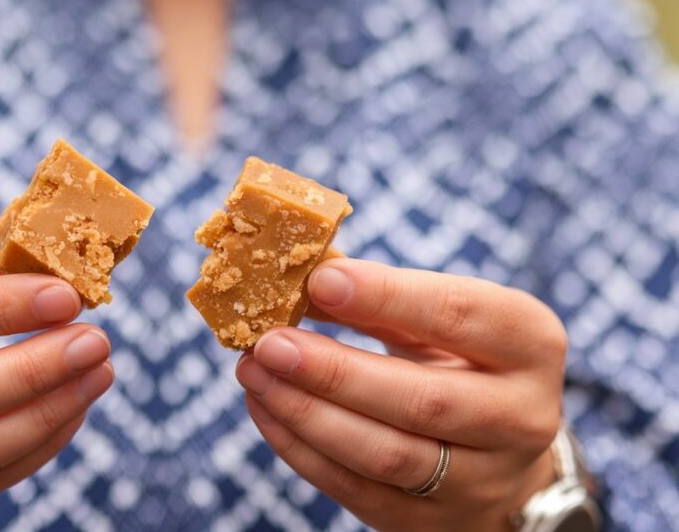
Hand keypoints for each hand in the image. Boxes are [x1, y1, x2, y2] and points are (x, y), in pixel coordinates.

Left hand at [236, 258, 565, 530]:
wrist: (501, 458)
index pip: (461, 315)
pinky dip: (301, 449)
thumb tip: (295, 276)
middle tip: (268, 341)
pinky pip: (357, 491)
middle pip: (423, 401)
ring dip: (307, 413)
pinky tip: (265, 407)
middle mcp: (521, 417)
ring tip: (254, 372)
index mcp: (530, 344)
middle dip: (335, 370)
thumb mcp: (439, 322)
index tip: (320, 279)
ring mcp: (480, 480)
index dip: (389, 296)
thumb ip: (378, 299)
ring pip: (387, 455)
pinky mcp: (431, 522)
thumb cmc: (458, 364)